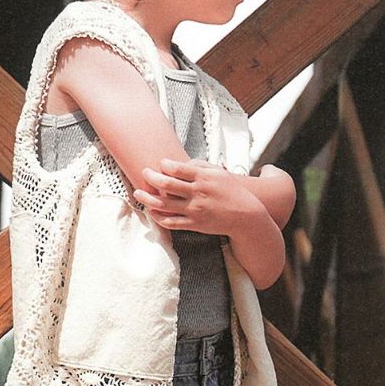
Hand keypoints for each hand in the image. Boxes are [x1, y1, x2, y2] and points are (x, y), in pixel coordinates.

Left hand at [133, 158, 259, 235]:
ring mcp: (195, 210)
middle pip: (167, 185)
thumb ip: (200, 165)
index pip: (177, 168)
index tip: (160, 163)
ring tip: (138, 193)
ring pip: (164, 205)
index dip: (164, 165)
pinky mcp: (194, 224)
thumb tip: (183, 162)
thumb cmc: (232, 191)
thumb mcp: (219, 173)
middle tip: (144, 173)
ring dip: (148, 198)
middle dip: (151, 177)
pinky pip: (171, 222)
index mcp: (204, 178)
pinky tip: (151, 211)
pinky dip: (158, 217)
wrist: (245, 216)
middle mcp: (197, 193)